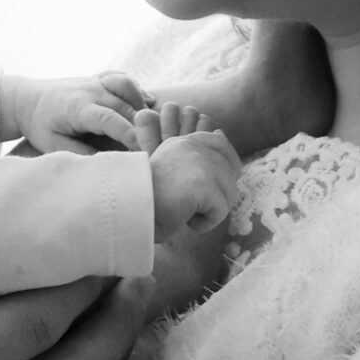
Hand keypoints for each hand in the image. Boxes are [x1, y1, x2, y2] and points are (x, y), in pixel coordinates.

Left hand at [0, 69, 147, 153]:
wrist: (26, 99)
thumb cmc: (40, 126)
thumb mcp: (54, 145)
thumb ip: (80, 154)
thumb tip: (108, 164)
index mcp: (78, 108)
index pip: (110, 119)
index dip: (129, 133)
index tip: (145, 148)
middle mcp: (90, 90)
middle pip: (124, 105)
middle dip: (142, 124)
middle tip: (158, 144)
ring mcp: (95, 81)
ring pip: (127, 86)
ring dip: (141, 105)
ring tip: (151, 126)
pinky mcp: (98, 78)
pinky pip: (123, 78)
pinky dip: (136, 90)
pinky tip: (146, 103)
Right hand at [139, 105, 241, 239]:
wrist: (127, 209)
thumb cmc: (147, 197)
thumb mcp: (173, 169)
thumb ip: (196, 157)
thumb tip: (222, 136)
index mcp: (183, 140)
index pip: (221, 144)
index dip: (227, 166)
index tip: (214, 187)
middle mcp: (192, 145)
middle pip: (231, 172)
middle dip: (219, 195)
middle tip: (194, 205)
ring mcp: (198, 161)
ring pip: (229, 194)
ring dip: (211, 211)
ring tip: (184, 210)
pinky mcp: (202, 183)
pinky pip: (220, 211)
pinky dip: (205, 223)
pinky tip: (184, 218)